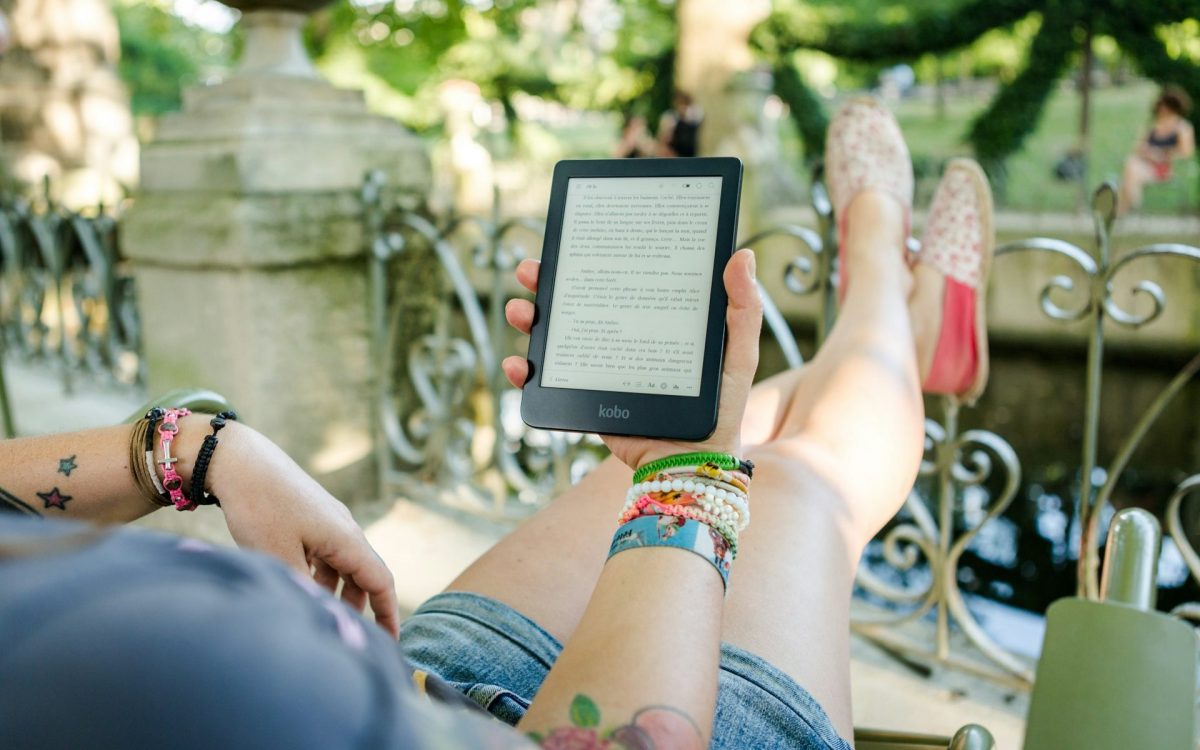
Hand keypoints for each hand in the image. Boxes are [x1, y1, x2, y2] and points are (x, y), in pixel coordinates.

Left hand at [192, 418, 399, 637]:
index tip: (390, 644)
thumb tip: (321, 620)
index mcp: (347, 539)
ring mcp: (327, 521)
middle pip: (363, 576)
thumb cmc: (261, 507)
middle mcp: (344, 529)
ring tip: (319, 617)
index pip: (381, 583)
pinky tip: (298, 586)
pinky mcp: (309, 517)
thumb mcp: (280, 559)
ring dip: (336, 592)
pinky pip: (324, 554)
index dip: (388, 615)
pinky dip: (319, 575)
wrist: (240, 460)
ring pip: (341, 566)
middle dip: (360, 609)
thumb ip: (305, 592)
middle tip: (348, 638)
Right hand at [501, 249, 761, 470]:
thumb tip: (742, 255)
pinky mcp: (585, 398)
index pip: (618, 278)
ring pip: (554, 336)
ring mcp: (599, 369)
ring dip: (529, 319)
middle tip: (530, 271)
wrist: (691, 467)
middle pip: (577, 301)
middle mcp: (621, 337)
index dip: (592, 258)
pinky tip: (519, 364)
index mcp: (652, 319)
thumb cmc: (722, 411)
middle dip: (546, 282)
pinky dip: (525, 372)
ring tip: (520, 311)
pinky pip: (547, 383)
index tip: (572, 238)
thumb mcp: (738, 355)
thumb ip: (743, 310)